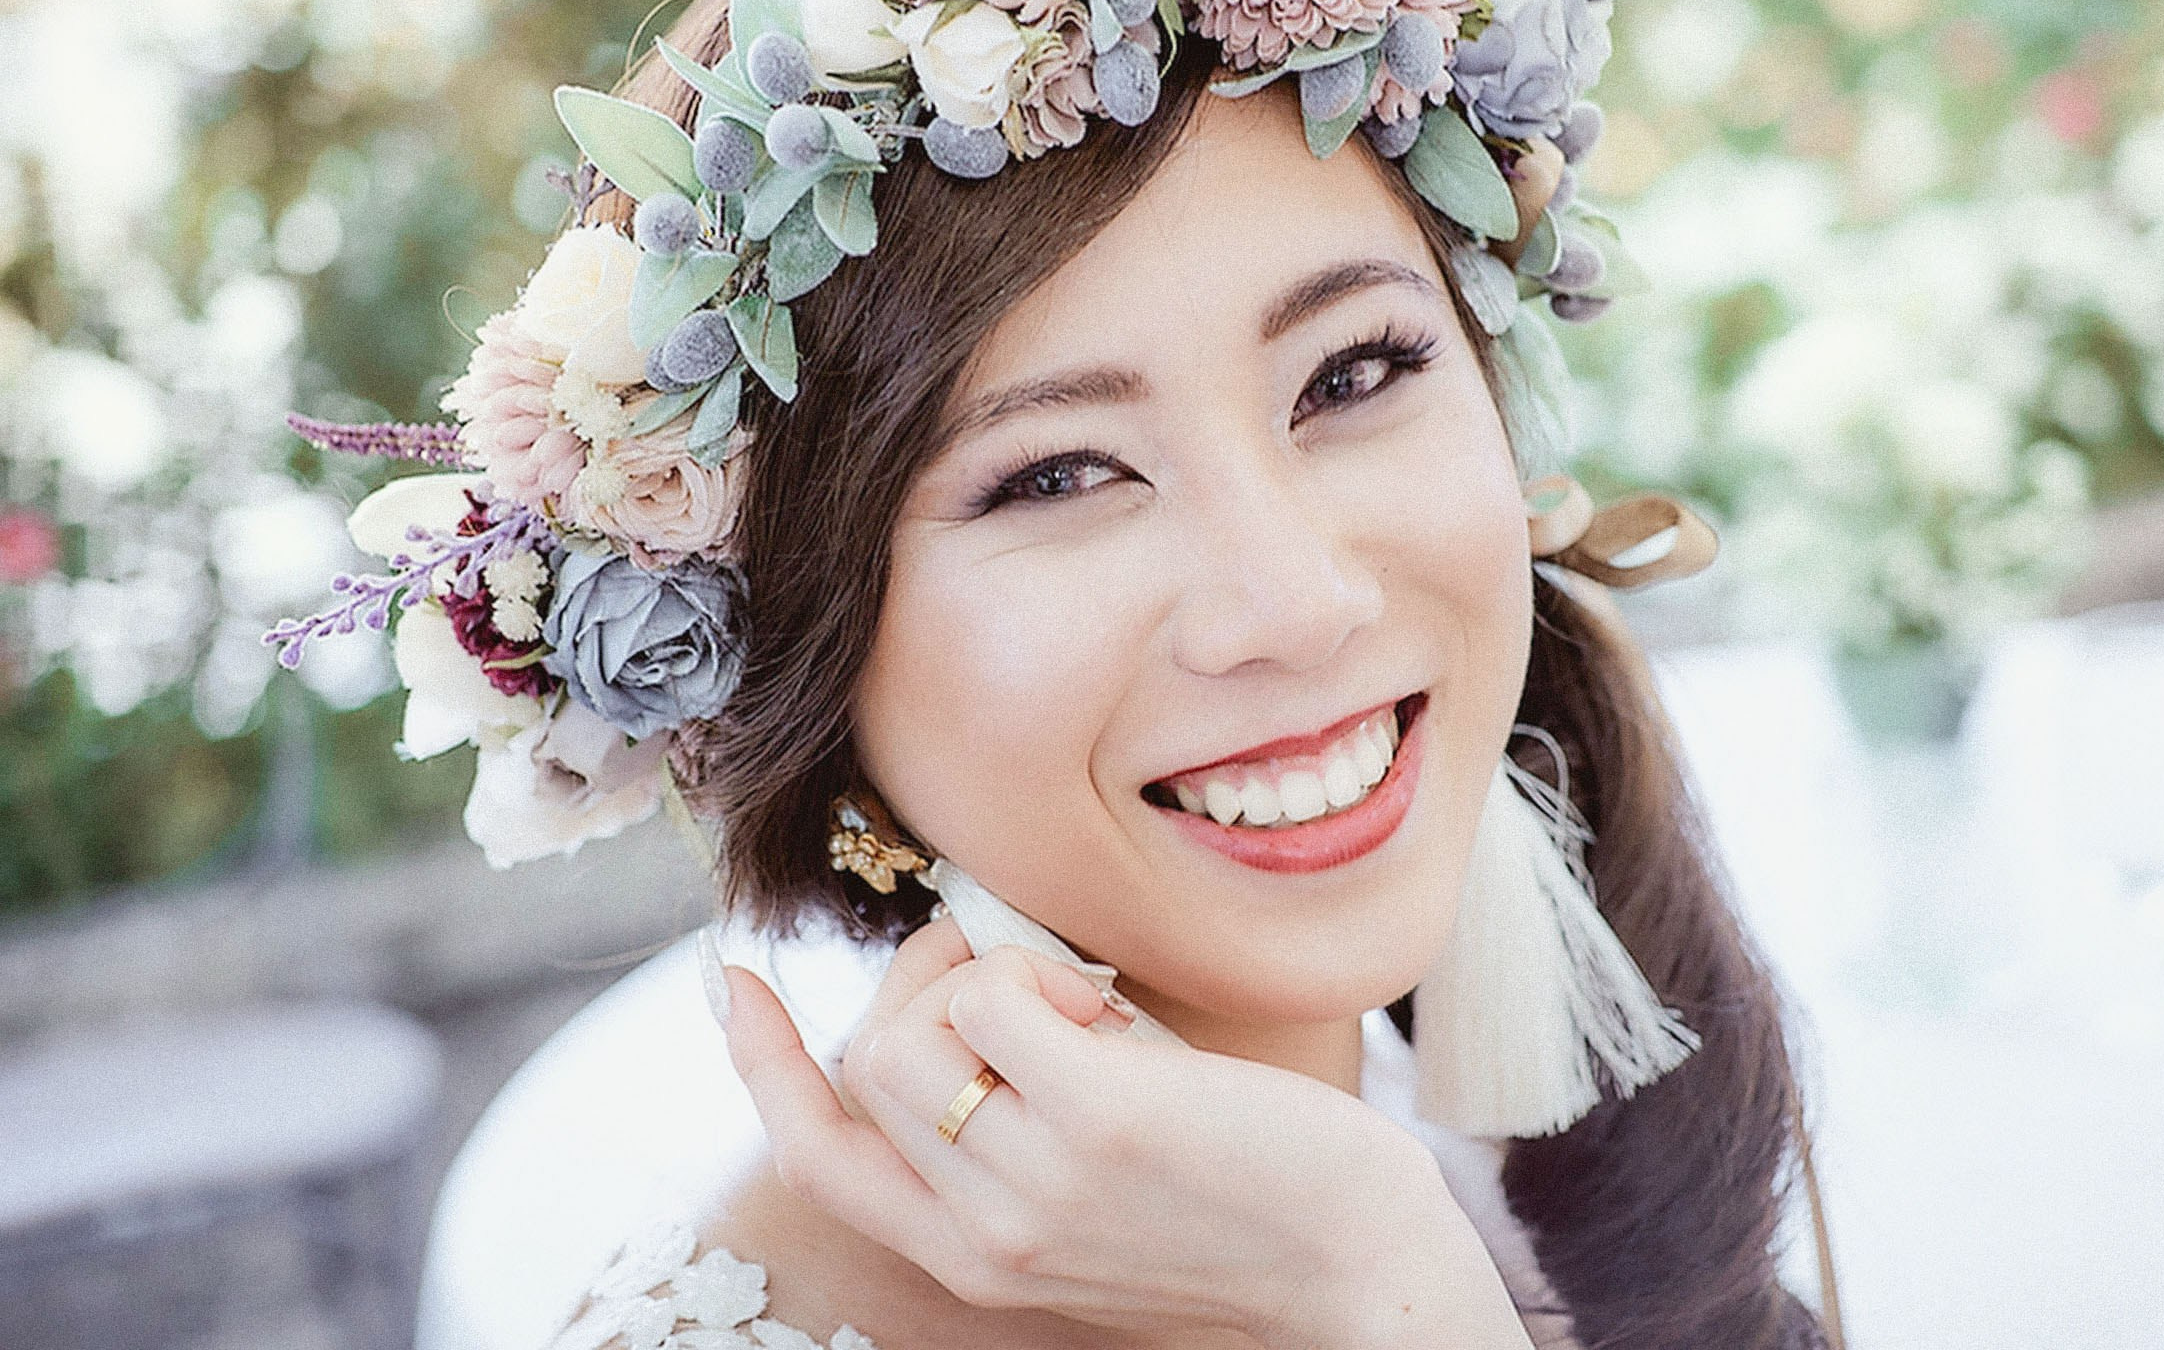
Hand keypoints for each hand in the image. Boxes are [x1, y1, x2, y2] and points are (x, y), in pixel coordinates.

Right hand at [721, 920, 1532, 1349]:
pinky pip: (998, 994)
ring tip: (1083, 1003)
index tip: (731, 982)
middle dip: (927, 979)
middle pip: (867, 1057)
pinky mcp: (1099, 1122)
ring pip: (917, 1021)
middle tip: (1023, 975)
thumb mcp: (1088, 1181)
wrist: (1358, 1270)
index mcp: (968, 1253)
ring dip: (989, 972)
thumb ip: (1012, 1106)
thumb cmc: (1243, 1203)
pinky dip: (1039, 968)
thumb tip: (965, 966)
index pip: (816, 1153)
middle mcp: (981, 1231)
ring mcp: (1032, 1181)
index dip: (759, 1064)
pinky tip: (1108, 1005)